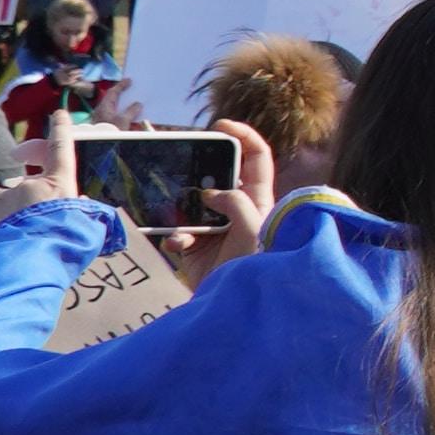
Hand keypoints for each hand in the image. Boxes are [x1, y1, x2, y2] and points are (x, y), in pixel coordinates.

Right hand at [149, 114, 280, 287]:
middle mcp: (238, 211)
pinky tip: (177, 242)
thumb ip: (237, 204)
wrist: (238, 310)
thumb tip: (212, 194)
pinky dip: (174, 236)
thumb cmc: (258, 266)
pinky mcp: (195, 248)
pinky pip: (178, 232)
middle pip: (217, 177)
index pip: (256, 159)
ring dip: (180, 207)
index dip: (243, 136)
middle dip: (198, 171)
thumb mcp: (255, 229)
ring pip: (191, 204)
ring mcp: (215, 229)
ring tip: (177, 211)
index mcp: (260, 200)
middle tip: (182, 164)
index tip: (220, 125)